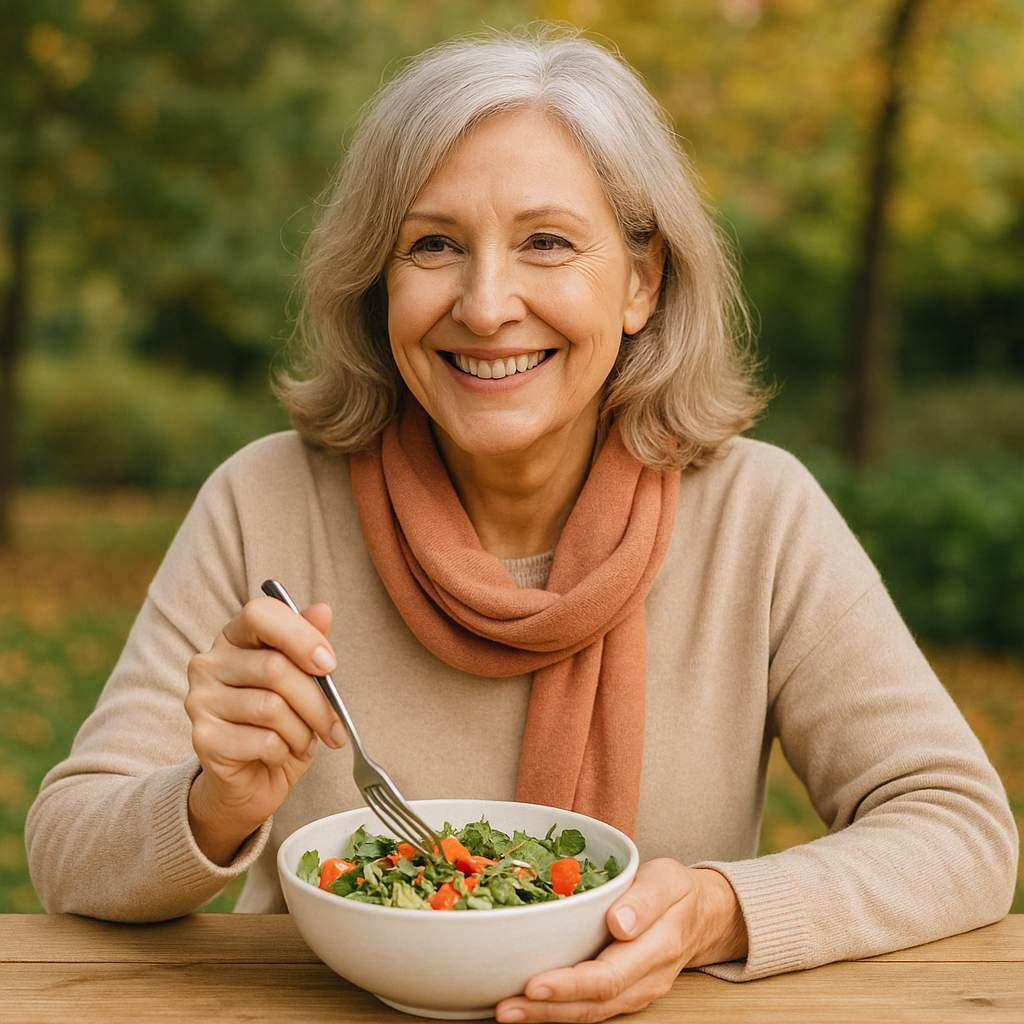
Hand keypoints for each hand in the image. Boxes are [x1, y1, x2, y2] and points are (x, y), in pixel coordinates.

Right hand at [185, 595, 343, 864]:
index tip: (329, 664)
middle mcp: (209, 664)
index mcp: (234, 638)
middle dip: (317, 701)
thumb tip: (323, 610)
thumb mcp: (303, 681)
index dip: (300, 635)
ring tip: (305, 741)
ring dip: (303, 731)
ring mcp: (201, 701)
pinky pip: (263, 741)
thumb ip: (310, 643)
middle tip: (334, 726)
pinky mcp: (203, 739)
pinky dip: (285, 751)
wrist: (250, 780)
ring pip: (272, 707)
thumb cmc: (280, 724)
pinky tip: (282, 754)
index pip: (260, 614)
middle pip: (275, 667)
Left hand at [494, 860, 747, 1022]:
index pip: (609, 975)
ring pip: (591, 1013)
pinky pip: (591, 1008)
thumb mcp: (667, 880)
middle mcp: (645, 979)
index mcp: (656, 948)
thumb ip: (644, 901)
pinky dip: (560, 1010)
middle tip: (506, 1007)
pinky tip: (530, 1006)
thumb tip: (619, 924)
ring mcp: (635, 992)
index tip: (534, 984)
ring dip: (548, 1016)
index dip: (570, 985)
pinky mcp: (623, 993)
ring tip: (507, 1011)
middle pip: (594, 1003)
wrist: (702, 916)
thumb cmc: (677, 892)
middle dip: (547, 1009)